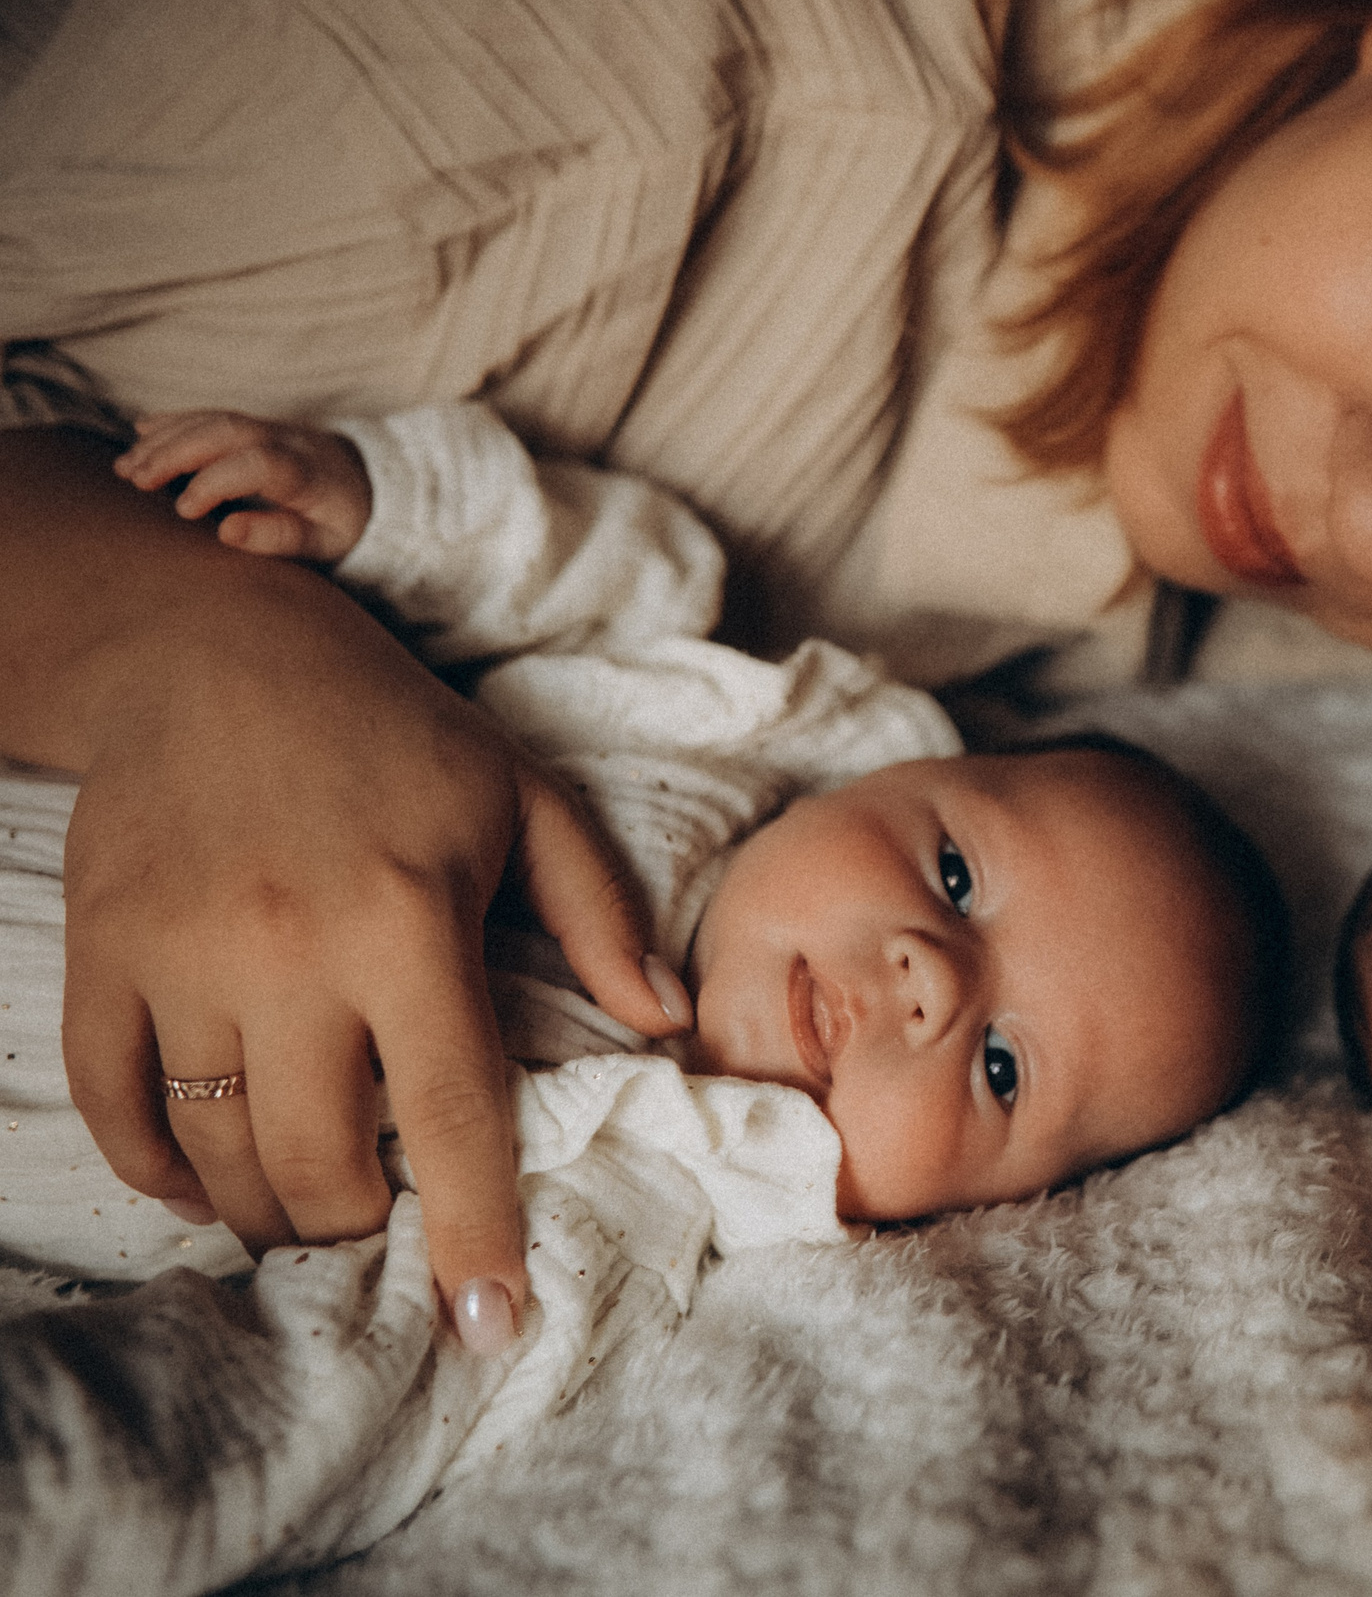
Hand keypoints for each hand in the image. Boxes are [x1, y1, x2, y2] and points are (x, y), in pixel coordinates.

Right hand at [3, 429, 680, 1349]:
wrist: (214, 651)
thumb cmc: (396, 732)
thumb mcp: (523, 799)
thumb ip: (596, 918)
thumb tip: (667, 1025)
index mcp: (406, 919)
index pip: (447, 1111)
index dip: (473, 1228)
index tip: (491, 1321)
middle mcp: (287, 949)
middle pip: (321, 1163)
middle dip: (360, 1229)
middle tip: (386, 1225)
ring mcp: (181, 956)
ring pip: (220, 1153)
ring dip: (269, 1213)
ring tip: (312, 1210)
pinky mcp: (103, 953)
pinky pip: (118, 1107)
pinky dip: (161, 1171)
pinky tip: (208, 1182)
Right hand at [116, 409, 372, 562]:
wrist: (373, 486)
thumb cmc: (345, 522)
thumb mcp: (327, 544)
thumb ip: (280, 537)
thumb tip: (225, 531)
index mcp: (309, 473)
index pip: (256, 463)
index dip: (215, 481)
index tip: (183, 511)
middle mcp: (289, 440)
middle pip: (227, 430)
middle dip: (175, 451)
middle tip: (134, 479)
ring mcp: (272, 426)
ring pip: (214, 419)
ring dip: (165, 437)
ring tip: (125, 466)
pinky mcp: (258, 424)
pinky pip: (214, 414)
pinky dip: (175, 421)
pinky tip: (141, 432)